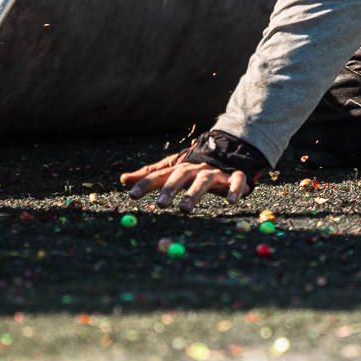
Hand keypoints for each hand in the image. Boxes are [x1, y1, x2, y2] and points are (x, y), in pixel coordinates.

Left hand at [120, 152, 252, 211]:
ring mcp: (216, 172)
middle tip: (161, 205)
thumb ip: (150, 175)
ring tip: (185, 208)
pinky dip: (234, 189)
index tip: (131, 195)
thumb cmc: (195, 169)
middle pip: (181, 176)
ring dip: (194, 193)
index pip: (159, 175)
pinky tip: (231, 201)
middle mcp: (196, 169)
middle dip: (170, 189)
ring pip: (204, 180)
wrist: (229, 152)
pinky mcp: (235, 176)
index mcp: (180, 168)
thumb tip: (123, 179)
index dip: (145, 184)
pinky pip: (236, 180)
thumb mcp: (172, 170)